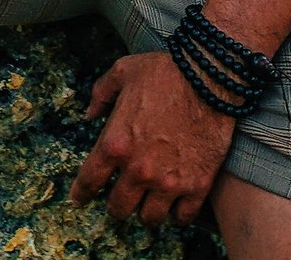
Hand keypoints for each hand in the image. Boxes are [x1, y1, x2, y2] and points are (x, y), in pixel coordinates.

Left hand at [69, 51, 235, 226]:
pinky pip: (183, 218)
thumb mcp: (123, 71)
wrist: (211, 77)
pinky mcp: (198, 185)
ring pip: (149, 219)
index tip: (79, 200)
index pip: (88, 182)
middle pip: (118, 208)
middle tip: (121, 199)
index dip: (81, 194)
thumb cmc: (166, 71)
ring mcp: (169, 181)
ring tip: (149, 204)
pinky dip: (178, 215)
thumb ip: (101, 93)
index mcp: (115, 143)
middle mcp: (138, 169)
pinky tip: (176, 206)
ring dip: (146, 212)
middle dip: (117, 205)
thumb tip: (89, 114)